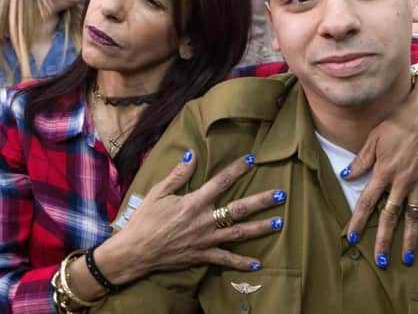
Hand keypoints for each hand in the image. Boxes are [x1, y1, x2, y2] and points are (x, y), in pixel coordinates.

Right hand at [94, 151, 284, 284]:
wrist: (134, 252)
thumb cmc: (144, 220)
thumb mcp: (158, 193)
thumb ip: (178, 175)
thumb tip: (192, 154)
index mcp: (194, 202)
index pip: (221, 182)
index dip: (237, 169)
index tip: (252, 159)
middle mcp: (204, 220)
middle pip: (239, 209)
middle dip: (261, 201)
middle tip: (281, 194)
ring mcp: (205, 239)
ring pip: (238, 233)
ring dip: (260, 228)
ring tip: (279, 223)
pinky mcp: (202, 255)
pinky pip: (225, 259)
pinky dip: (241, 263)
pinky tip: (258, 264)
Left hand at [344, 77, 417, 267]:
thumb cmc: (397, 122)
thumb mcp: (373, 138)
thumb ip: (361, 161)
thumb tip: (346, 176)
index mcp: (383, 172)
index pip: (367, 202)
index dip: (358, 220)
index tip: (351, 237)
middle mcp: (402, 181)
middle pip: (390, 216)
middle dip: (384, 240)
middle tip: (381, 261)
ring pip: (414, 215)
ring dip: (411, 238)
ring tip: (408, 257)